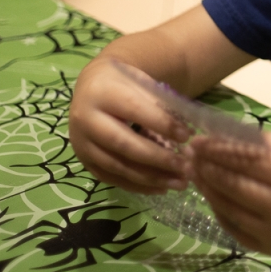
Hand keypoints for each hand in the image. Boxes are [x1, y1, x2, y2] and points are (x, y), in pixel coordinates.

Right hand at [69, 58, 191, 193]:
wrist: (90, 88)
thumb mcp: (141, 83)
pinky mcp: (84, 162)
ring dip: (151, 178)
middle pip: (123, 144)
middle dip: (158, 158)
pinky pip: (111, 178)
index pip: (135, 110)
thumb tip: (188, 134)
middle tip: (186, 167)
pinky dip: (137, 186)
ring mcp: (82, 144)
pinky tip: (161, 188)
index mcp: (102, 93)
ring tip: (179, 183)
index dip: (162, 124)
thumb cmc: (123, 84)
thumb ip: (160, 105)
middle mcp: (86, 120)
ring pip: (117, 166)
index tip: (188, 136)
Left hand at [190, 131, 270, 257]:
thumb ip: (270, 145)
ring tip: (195, 175)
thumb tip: (233, 137)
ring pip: (230, 210)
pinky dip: (220, 214)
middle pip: (235, 186)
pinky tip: (212, 199)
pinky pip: (236, 231)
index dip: (219, 150)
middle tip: (189, 157)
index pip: (247, 161)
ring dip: (208, 191)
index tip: (198, 141)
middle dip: (208, 169)